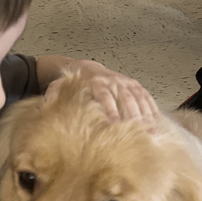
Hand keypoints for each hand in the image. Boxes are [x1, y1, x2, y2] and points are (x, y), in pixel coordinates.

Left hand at [43, 59, 158, 125]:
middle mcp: (112, 80)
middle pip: (125, 97)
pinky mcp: (134, 85)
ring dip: (146, 114)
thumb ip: (53, 96)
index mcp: (95, 82)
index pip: (104, 95)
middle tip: (138, 132)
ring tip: (152, 131)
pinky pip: (145, 96)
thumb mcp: (59, 86)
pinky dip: (152, 108)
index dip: (110, 109)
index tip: (114, 124)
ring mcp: (125, 82)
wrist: (86, 68)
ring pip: (138, 97)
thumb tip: (44, 108)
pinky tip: (156, 122)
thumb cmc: (73, 84)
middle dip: (133, 115)